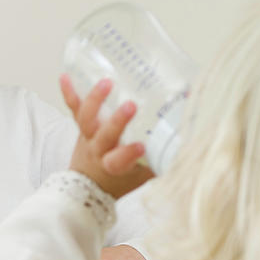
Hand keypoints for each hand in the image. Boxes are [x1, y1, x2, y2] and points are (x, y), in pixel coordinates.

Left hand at [60, 74, 154, 198]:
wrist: (90, 184)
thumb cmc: (122, 177)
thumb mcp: (145, 173)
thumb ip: (165, 157)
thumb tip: (194, 134)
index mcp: (115, 164)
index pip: (119, 161)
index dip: (128, 154)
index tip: (141, 145)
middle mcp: (99, 150)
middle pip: (105, 136)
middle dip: (117, 122)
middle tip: (131, 106)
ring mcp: (88, 137)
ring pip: (87, 119)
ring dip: (95, 100)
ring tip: (107, 82)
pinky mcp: (81, 126)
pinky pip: (73, 108)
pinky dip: (69, 92)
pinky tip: (65, 75)